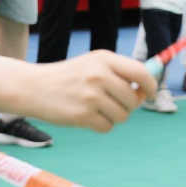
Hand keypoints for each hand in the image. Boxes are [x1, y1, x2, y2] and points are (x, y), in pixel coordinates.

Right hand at [31, 51, 153, 131]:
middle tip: (113, 103)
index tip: (151, 93)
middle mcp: (99, 75)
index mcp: (104, 59)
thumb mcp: (92, 64)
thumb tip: (146, 91)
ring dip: (114, 116)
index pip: (141, 72)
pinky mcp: (82, 115)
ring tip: (96, 108)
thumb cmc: (69, 77)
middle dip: (128, 106)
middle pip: (134, 100)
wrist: (34, 87)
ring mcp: (90, 96)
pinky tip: (87, 116)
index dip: (151, 85)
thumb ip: (119, 73)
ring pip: (123, 116)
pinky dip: (101, 125)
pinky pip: (107, 127)